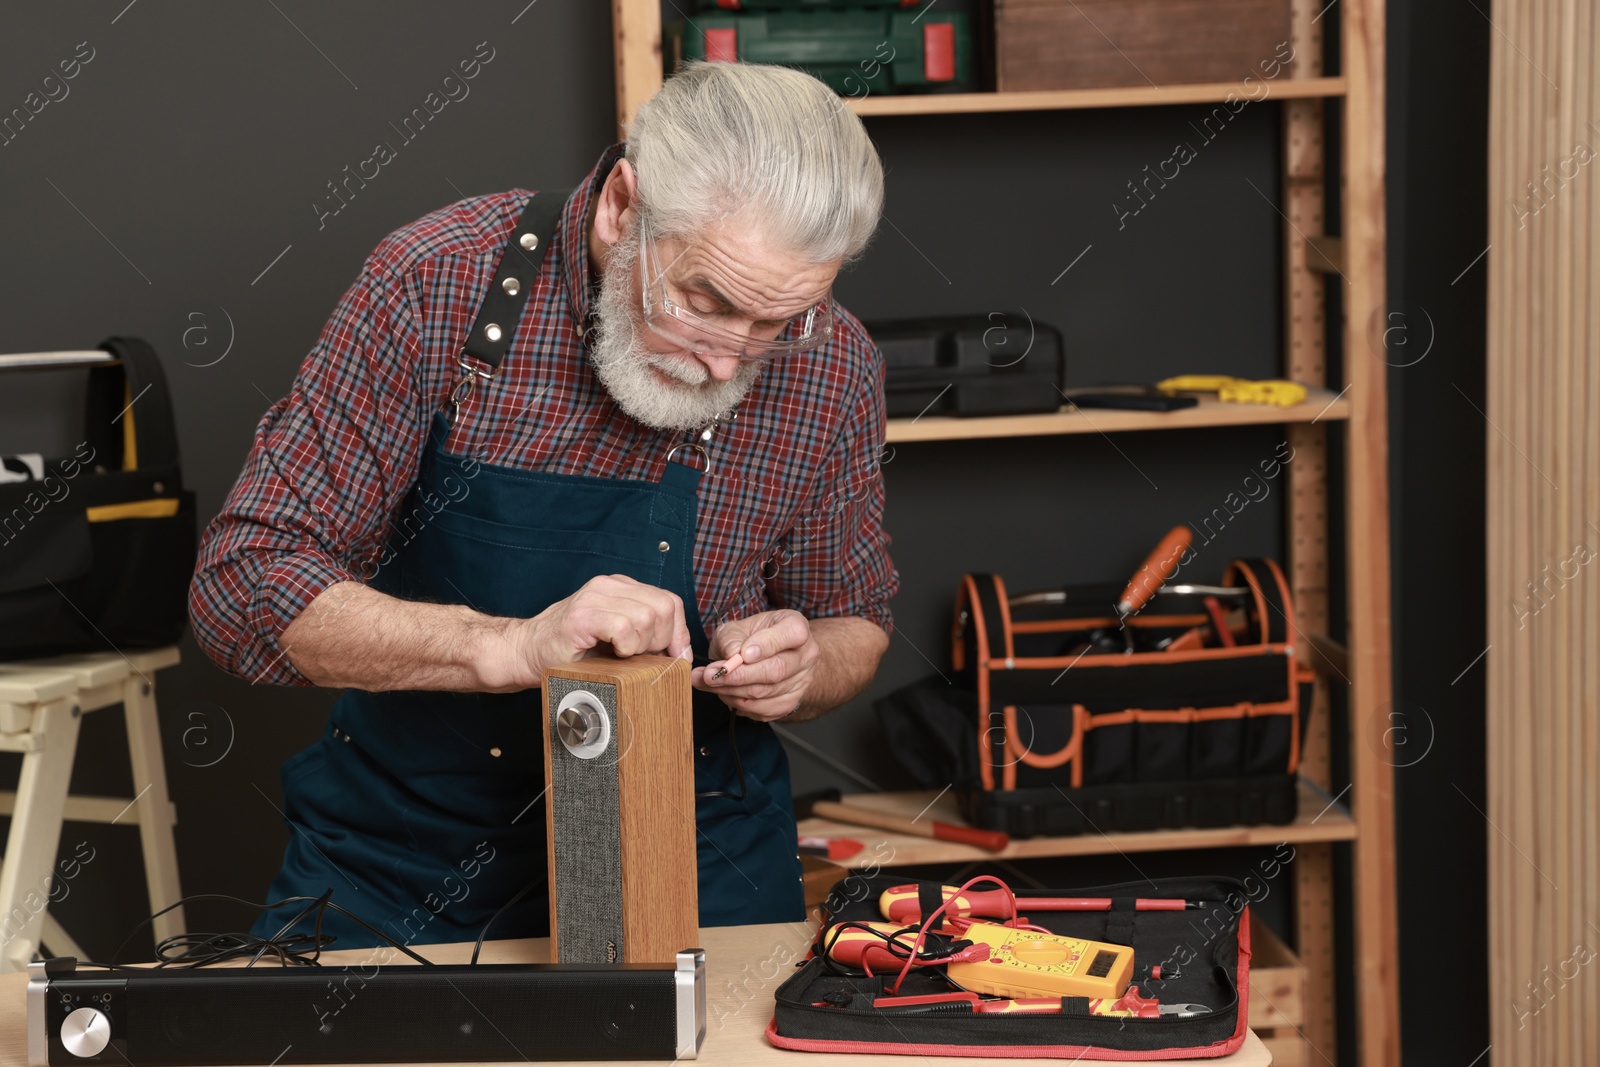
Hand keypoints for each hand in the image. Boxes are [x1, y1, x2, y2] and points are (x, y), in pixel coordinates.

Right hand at [481, 574, 691, 689]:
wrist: (524, 652)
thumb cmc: (569, 651)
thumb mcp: (615, 638)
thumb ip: (644, 634)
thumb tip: (680, 653)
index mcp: (620, 588)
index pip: (670, 601)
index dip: (678, 633)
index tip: (674, 658)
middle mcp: (608, 585)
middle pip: (664, 608)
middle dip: (661, 641)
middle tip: (639, 657)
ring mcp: (594, 597)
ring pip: (647, 616)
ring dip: (641, 645)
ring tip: (621, 655)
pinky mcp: (582, 615)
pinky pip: (623, 627)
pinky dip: (625, 646)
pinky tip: (612, 653)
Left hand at [691, 609, 818, 720]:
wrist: (768, 657)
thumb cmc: (751, 638)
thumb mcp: (737, 627)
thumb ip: (731, 638)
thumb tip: (731, 656)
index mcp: (796, 627)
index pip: (793, 634)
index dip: (767, 645)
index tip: (743, 654)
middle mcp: (806, 655)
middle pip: (777, 670)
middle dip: (739, 675)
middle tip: (710, 674)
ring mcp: (801, 682)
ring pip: (766, 692)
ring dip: (731, 690)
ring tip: (707, 682)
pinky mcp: (789, 704)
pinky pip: (762, 709)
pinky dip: (737, 703)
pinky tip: (723, 692)